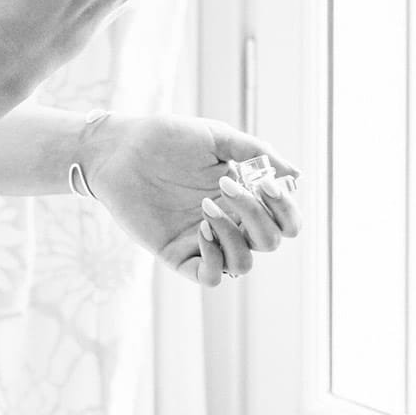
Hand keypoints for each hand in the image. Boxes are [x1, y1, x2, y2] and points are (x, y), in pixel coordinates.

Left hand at [80, 114, 300, 287]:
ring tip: (207, 207)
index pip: (286, 222)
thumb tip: (296, 176)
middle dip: (257, 215)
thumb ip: (256, 153)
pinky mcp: (178, 254)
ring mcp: (204, 240)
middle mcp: (230, 222)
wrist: (120, 148)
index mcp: (244, 197)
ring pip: (244, 264)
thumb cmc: (165, 138)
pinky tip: (201, 228)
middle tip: (225, 186)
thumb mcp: (215, 137)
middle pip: (271, 242)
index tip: (266, 183)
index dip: (286, 209)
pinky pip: (211, 277)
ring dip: (234, 235)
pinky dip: (215, 257)